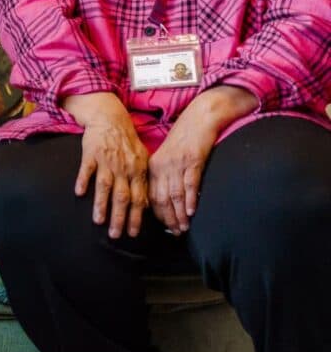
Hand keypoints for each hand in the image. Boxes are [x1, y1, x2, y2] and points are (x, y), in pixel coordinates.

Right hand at [66, 93, 148, 238]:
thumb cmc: (126, 140)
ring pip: (105, 187)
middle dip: (120, 218)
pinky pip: (87, 169)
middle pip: (122, 197)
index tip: (133, 233)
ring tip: (98, 221)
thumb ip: (143, 178)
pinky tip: (79, 193)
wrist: (110, 118)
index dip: (136, 217)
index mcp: (137, 170)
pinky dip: (83, 180)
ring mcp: (107, 161)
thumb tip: (145, 202)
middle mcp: (123, 168)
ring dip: (102, 205)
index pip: (139, 198)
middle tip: (116, 235)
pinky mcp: (91, 153)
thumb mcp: (142, 157)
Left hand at [149, 86, 256, 232]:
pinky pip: (189, 182)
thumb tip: (168, 201)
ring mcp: (177, 162)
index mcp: (153, 165)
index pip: (150, 195)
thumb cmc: (186, 140)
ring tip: (184, 228)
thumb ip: (166, 177)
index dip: (157, 214)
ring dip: (179, 213)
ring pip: (174, 193)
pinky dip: (190, 198)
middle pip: (161, 198)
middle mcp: (162, 165)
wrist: (200, 118)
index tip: (164, 228)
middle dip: (168, 218)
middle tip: (175, 233)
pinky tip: (191, 211)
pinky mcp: (193, 159)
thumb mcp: (169, 157)